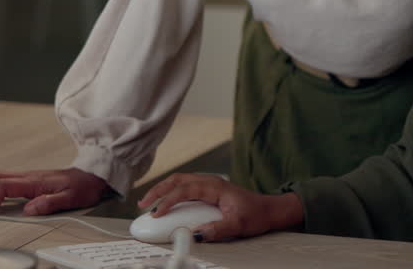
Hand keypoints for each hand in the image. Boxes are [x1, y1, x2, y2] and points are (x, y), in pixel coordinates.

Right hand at [0, 168, 107, 215]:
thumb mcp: (70, 198)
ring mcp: (28, 177)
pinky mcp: (30, 181)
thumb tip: (28, 210)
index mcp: (35, 181)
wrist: (93, 175)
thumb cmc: (83, 186)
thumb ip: (49, 203)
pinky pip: (5, 183)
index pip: (4, 187)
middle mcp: (29, 176)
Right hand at [137, 172, 303, 241]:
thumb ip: (218, 229)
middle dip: (157, 190)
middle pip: (177, 180)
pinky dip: (171, 193)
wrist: (269, 209)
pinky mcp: (209, 191)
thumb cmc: (257, 214)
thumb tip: (197, 233)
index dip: (167, 201)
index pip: (184, 190)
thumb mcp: (239, 225)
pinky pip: (185, 187)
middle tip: (143, 204)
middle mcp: (210, 182)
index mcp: (215, 187)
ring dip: (162, 190)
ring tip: (148, 203)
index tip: (156, 214)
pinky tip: (165, 203)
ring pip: (180, 181)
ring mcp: (209, 185)